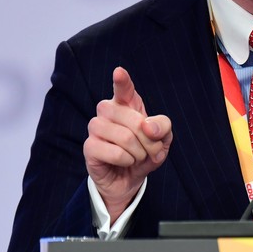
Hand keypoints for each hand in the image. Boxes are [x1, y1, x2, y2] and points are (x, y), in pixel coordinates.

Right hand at [83, 66, 171, 222]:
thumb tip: (148, 126)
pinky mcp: (89, 147)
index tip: (119, 72)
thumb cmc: (145, 153)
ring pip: (124, 136)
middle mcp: (108, 111)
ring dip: (138, 152)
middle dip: (149, 139)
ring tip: (136, 157)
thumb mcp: (163, 139)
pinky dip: (127, 160)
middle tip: (151, 150)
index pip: (124, 89)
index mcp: (127, 104)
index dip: (122, 81)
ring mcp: (96, 128)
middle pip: (133, 119)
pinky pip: (115, 152)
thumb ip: (163, 127)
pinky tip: (124, 162)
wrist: (129, 179)